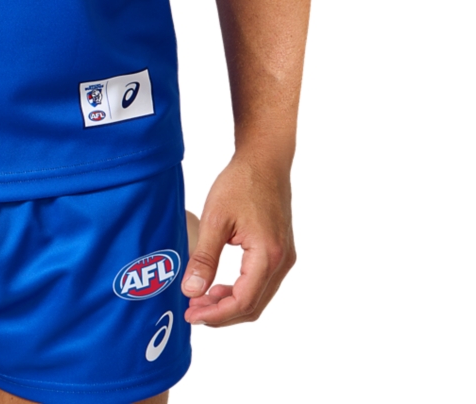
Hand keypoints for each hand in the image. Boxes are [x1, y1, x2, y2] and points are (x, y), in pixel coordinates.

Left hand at [182, 156, 295, 326]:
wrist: (265, 160)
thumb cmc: (241, 183)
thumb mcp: (215, 219)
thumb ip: (204, 258)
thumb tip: (191, 291)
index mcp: (267, 255)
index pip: (243, 302)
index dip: (215, 314)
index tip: (191, 316)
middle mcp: (282, 261)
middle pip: (253, 306)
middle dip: (221, 314)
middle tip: (192, 312)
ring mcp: (284, 257)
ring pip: (259, 297)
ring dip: (230, 304)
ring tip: (200, 300)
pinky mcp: (280, 251)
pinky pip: (262, 283)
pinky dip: (240, 291)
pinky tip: (217, 286)